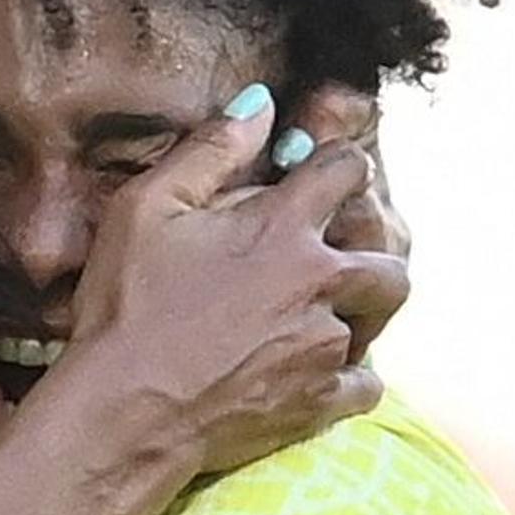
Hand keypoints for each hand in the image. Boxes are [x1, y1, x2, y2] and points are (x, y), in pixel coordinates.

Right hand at [47, 93, 401, 477]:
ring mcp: (326, 345)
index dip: (338, 167)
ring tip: (325, 314)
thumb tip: (261, 104)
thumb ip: (209, 150)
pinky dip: (350, 377)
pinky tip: (315, 370)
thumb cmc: (126, 306)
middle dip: (371, 250)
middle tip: (334, 259)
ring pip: (381, 319)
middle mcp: (320, 280)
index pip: (347, 170)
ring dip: (363, 312)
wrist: (125, 410)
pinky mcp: (320, 400)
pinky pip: (368, 384)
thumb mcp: (145, 209)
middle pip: (389, 254)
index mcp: (282, 226)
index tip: (319, 180)